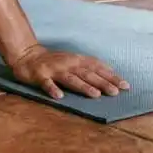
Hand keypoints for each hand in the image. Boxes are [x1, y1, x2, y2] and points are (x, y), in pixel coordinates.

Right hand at [10, 44, 129, 99]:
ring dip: (83, 86)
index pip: (98, 68)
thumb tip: (110, 72)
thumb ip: (89, 67)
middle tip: (116, 92)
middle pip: (88, 74)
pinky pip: (47, 84)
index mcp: (77, 60)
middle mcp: (68, 64)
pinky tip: (59, 96)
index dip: (111, 76)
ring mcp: (54, 70)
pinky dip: (53, 89)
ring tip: (95, 95)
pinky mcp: (40, 76)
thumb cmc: (54, 61)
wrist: (27, 56)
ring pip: (71, 79)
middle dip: (103, 82)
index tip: (125, 86)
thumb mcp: (73, 61)